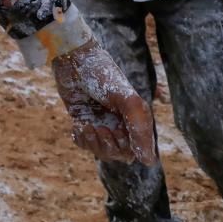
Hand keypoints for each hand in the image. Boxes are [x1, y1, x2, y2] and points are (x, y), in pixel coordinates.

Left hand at [52, 41, 155, 165]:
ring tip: (86, 126)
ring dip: (92, 144)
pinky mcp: (82, 119)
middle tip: (99, 128)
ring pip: (100, 150)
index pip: (136, 150)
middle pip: (117, 154)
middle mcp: (119, 122)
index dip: (126, 149)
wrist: (73, 59)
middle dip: (107, 147)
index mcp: (135, 118)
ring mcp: (100, 121)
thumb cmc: (104, 75)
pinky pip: (84, 143)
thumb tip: (149, 162)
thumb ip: (141, 129)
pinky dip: (80, 140)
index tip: (116, 132)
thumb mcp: (129, 101)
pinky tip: (77, 126)